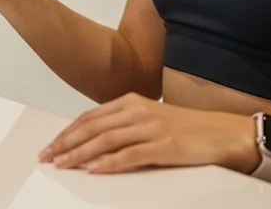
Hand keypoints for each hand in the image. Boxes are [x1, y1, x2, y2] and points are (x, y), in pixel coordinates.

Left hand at [39, 93, 259, 174]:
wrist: (223, 133)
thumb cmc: (187, 129)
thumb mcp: (150, 119)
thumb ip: (124, 125)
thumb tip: (93, 141)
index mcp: (132, 101)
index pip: (90, 117)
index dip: (68, 131)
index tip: (51, 145)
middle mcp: (138, 111)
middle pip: (92, 127)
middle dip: (66, 143)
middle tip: (48, 156)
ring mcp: (150, 127)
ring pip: (105, 141)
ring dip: (80, 153)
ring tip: (63, 164)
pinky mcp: (163, 146)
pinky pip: (129, 155)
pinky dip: (109, 163)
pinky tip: (94, 169)